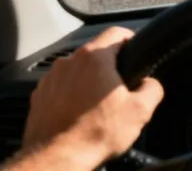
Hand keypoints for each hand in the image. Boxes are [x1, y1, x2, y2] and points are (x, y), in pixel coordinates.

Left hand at [21, 26, 163, 167]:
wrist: (57, 159)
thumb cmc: (94, 134)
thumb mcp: (139, 111)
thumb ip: (152, 88)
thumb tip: (150, 84)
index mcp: (94, 58)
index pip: (116, 32)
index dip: (130, 38)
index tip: (134, 48)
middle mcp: (68, 62)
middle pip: (95, 54)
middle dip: (109, 67)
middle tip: (119, 89)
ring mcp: (50, 79)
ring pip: (76, 72)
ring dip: (87, 82)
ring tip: (97, 107)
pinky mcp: (39, 97)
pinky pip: (60, 89)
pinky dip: (70, 97)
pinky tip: (78, 116)